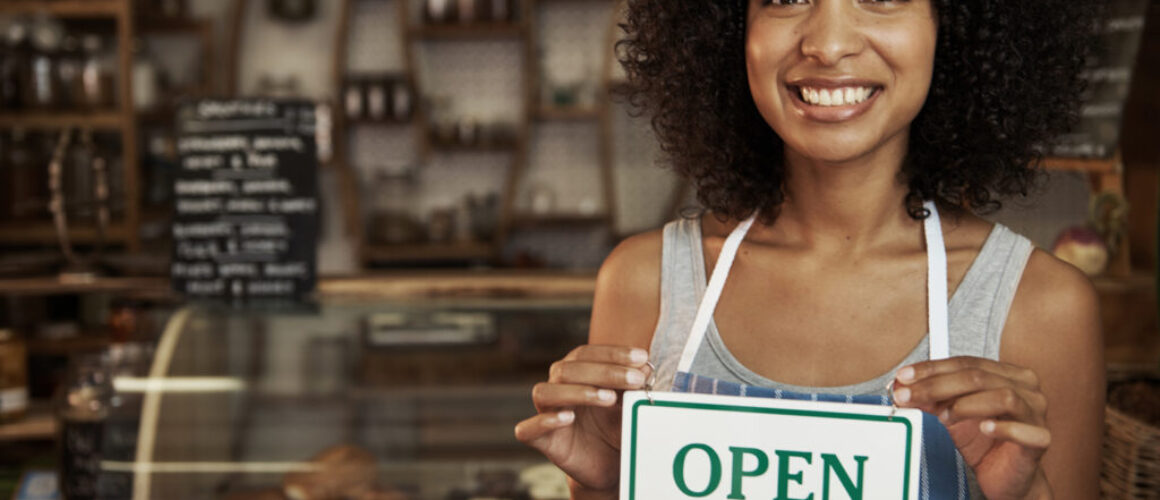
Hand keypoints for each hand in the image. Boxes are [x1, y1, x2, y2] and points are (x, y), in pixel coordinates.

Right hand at [514, 345, 650, 492]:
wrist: (610, 466)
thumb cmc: (616, 428)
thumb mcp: (630, 405)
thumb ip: (634, 386)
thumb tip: (645, 367)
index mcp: (574, 373)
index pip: (586, 354)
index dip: (613, 353)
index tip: (641, 358)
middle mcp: (556, 388)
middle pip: (567, 369)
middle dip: (605, 371)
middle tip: (636, 380)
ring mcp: (546, 413)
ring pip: (544, 392)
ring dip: (577, 391)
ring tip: (609, 398)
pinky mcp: (540, 441)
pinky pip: (528, 429)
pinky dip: (545, 421)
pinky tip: (567, 418)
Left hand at [893, 356, 1052, 499]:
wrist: (1007, 478)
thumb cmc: (984, 442)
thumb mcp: (951, 415)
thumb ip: (931, 398)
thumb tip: (903, 386)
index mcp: (1008, 375)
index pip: (967, 362)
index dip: (932, 368)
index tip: (904, 377)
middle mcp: (1027, 389)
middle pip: (979, 377)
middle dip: (937, 385)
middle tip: (910, 396)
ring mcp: (1036, 413)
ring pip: (1003, 396)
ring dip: (966, 404)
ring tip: (944, 417)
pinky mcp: (1040, 439)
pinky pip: (1024, 429)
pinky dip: (1001, 427)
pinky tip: (984, 429)